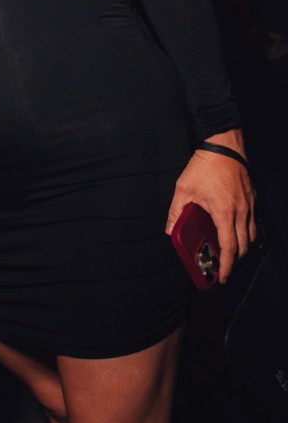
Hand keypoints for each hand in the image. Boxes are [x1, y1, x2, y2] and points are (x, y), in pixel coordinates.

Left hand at [165, 135, 255, 282]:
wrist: (223, 146)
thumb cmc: (204, 166)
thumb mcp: (183, 190)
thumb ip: (176, 212)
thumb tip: (170, 231)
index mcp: (225, 213)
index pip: (230, 248)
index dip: (227, 266)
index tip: (223, 276)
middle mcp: (241, 211)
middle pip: (244, 246)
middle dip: (235, 261)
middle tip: (224, 266)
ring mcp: (249, 205)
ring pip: (251, 235)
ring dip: (242, 247)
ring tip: (229, 251)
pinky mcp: (252, 198)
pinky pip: (253, 222)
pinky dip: (246, 231)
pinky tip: (235, 230)